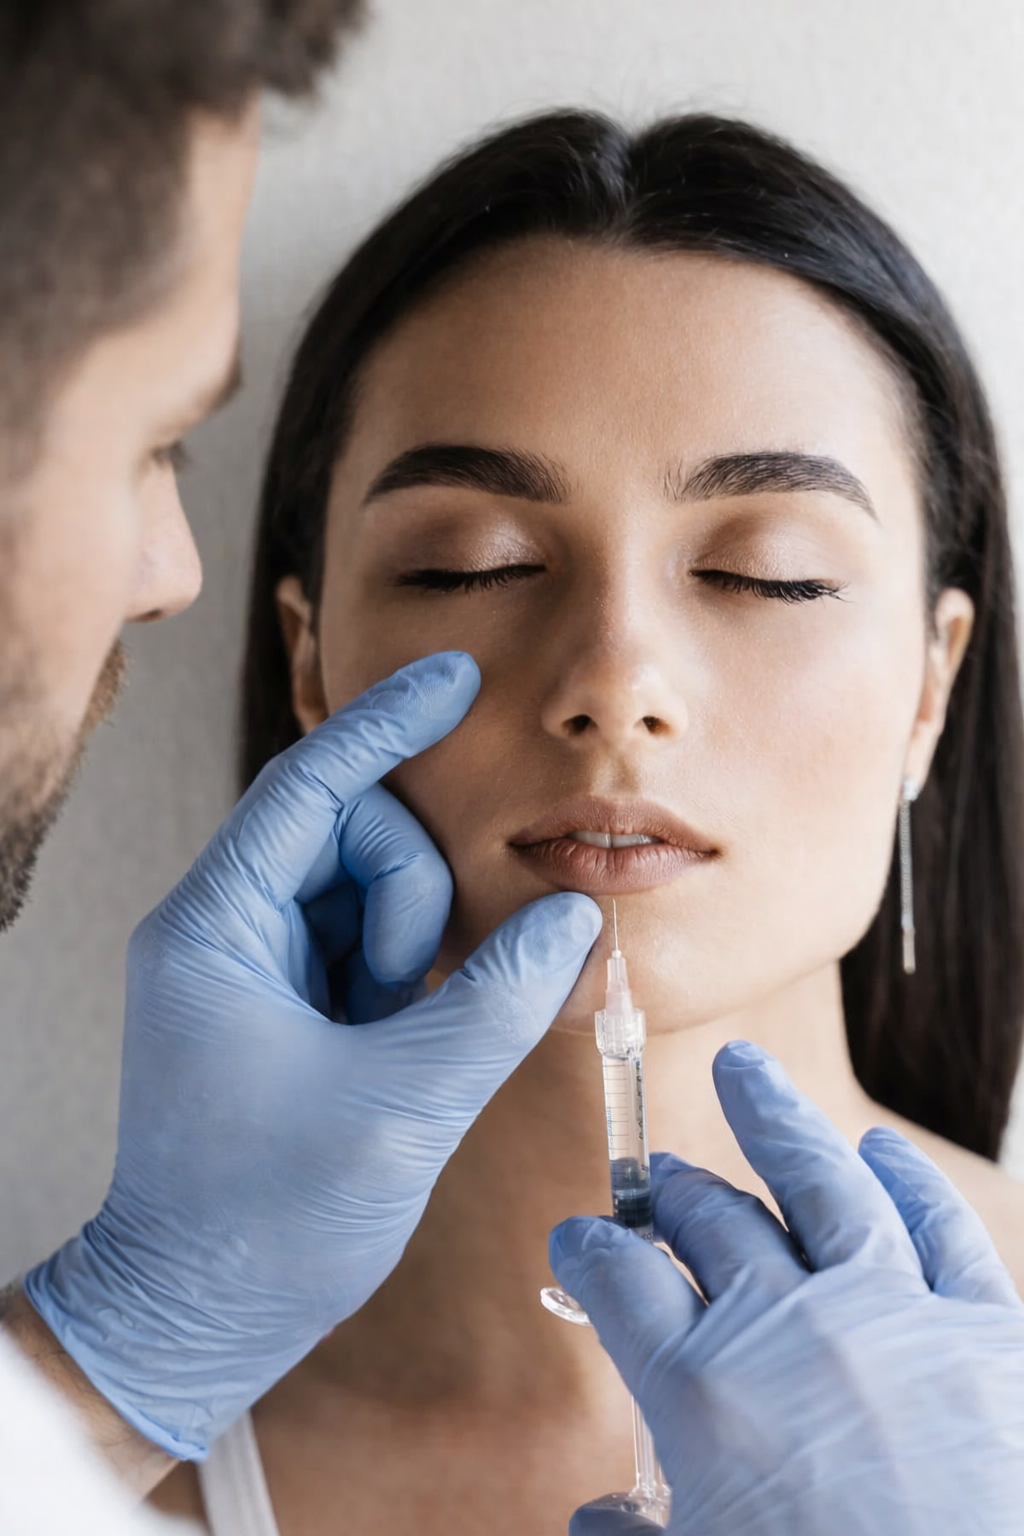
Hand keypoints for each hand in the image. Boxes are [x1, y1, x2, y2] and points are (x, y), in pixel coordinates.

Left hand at [26, 652, 600, 1459]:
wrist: (196, 1313)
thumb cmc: (268, 1220)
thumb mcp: (402, 1106)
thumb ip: (496, 1002)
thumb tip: (573, 920)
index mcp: (214, 928)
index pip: (311, 784)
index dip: (389, 725)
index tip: (459, 677)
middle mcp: (222, 928)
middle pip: (349, 834)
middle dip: (411, 894)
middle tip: (418, 992)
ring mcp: (250, 964)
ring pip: (364, 887)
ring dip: (413, 938)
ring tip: (408, 1030)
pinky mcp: (280, 1001)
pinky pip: (361, 940)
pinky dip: (404, 966)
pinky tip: (413, 1026)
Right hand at [551, 1041, 1023, 1535]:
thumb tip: (595, 1521)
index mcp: (703, 1392)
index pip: (620, 1283)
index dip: (589, 1249)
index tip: (577, 1237)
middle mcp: (789, 1328)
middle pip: (713, 1222)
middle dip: (675, 1189)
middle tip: (654, 1172)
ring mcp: (894, 1315)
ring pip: (820, 1182)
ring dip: (777, 1120)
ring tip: (747, 1072)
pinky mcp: (987, 1331)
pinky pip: (938, 1230)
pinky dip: (903, 1180)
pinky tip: (880, 1151)